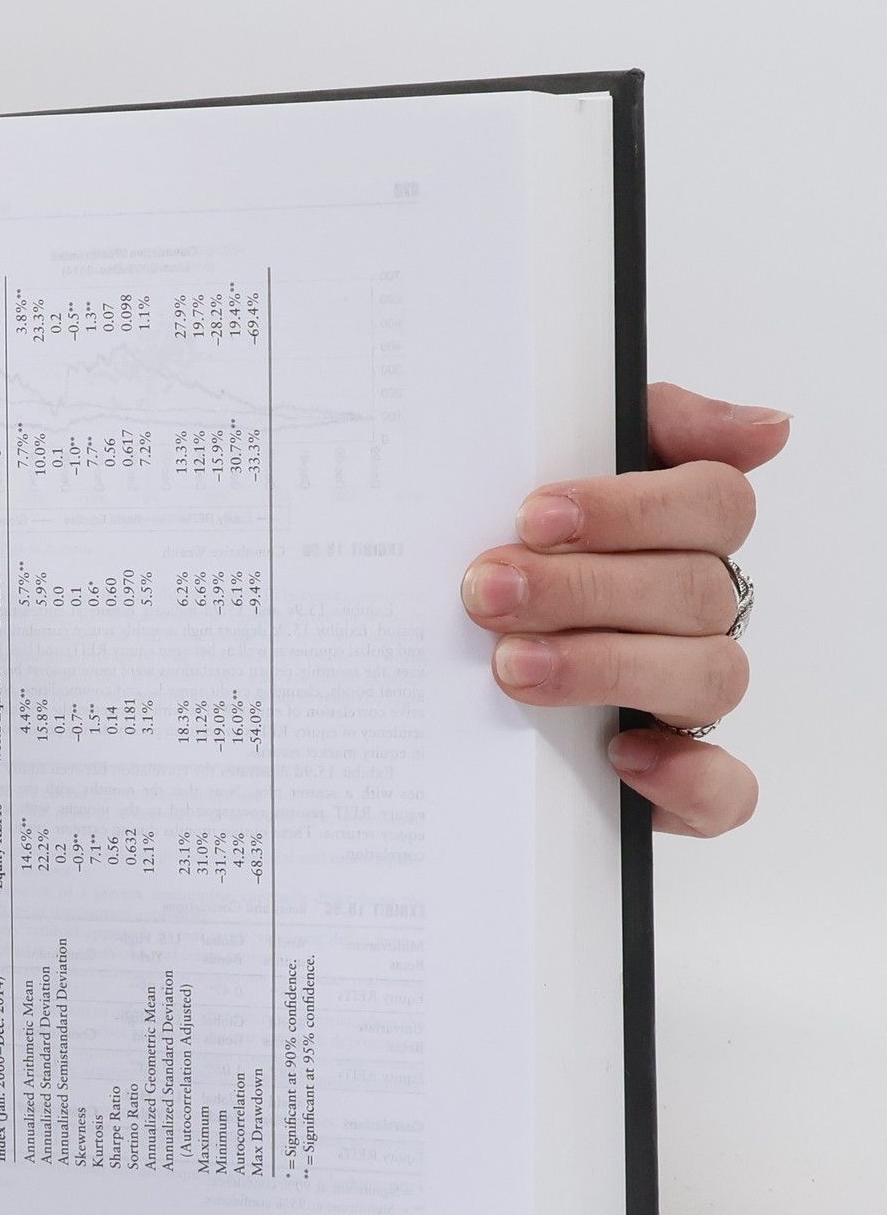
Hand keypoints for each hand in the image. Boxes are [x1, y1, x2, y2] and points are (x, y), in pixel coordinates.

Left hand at [461, 382, 787, 836]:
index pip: (712, 503)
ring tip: (511, 666)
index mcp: (681, 534)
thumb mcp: (552, 459)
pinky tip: (622, 757)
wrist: (449, 624)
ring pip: (706, 677)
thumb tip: (766, 428)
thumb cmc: (514, 545)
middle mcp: (698, 611)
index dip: (629, 509)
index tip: (533, 515)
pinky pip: (723, 791)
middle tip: (486, 591)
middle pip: (691, 591)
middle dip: (580, 590)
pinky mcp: (677, 775)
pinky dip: (688, 779)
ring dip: (608, 668)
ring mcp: (688, 693)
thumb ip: (643, 423)